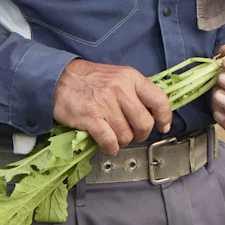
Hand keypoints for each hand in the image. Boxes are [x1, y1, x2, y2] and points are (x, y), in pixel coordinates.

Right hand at [53, 59, 172, 155]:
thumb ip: (134, 90)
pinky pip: (109, 141)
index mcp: (129, 77)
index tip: (163, 126)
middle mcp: (119, 88)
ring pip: (126, 135)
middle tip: (132, 134)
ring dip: (121, 142)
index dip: (164, 117)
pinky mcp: (90, 117)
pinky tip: (106, 145)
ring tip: (113, 136)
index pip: (158, 99)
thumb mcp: (117, 75)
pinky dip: (110, 148)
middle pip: (144, 123)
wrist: (59, 78)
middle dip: (140, 134)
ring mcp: (105, 103)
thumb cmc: (89, 79)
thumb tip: (151, 112)